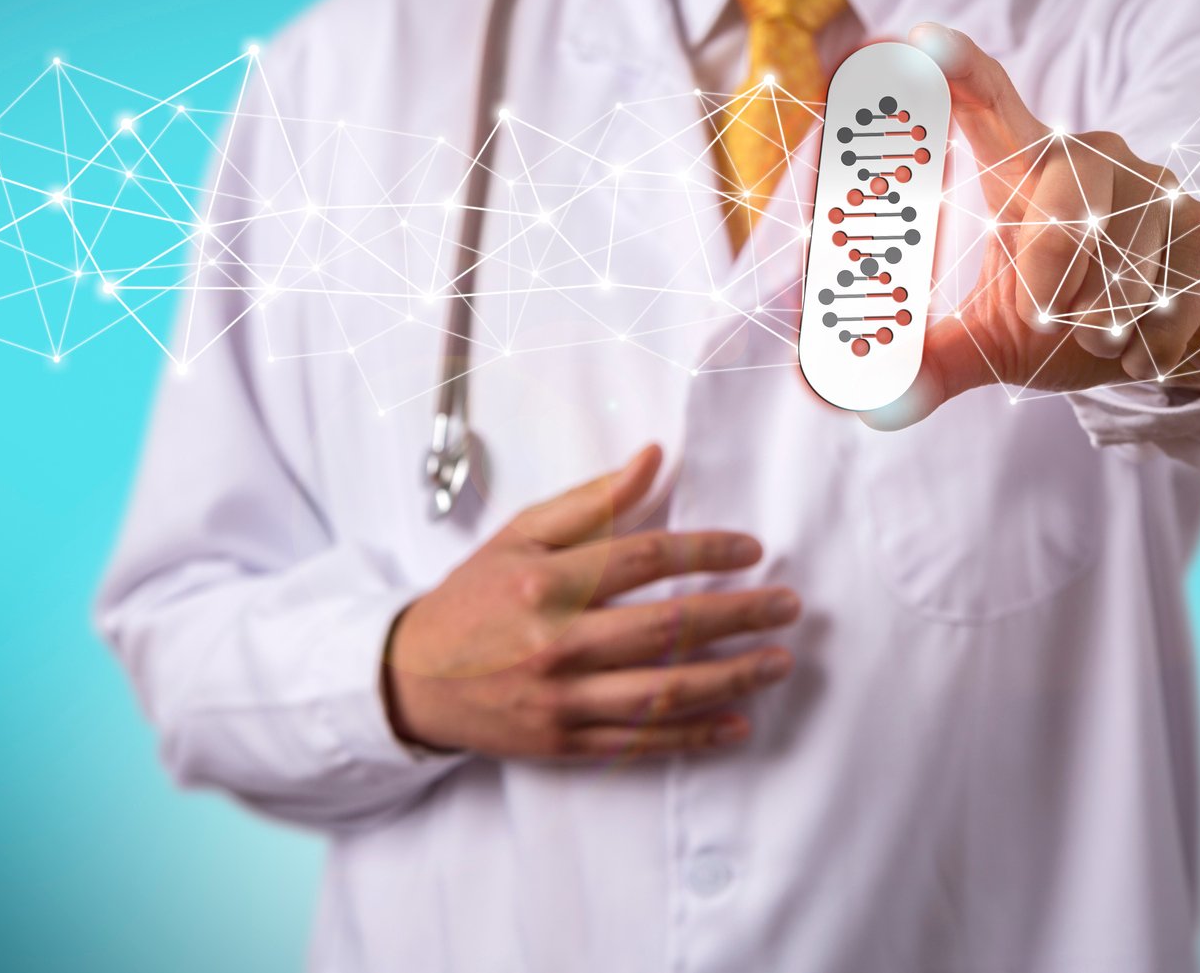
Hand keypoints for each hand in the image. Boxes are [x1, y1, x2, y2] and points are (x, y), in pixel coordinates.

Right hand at [384, 445, 797, 759]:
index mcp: (546, 583)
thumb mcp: (520, 536)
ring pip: (664, 691)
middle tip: (788, 606)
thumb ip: (591, 501)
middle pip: (668, 628)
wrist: (411, 680)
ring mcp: (562, 700)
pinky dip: (695, 736)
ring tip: (778, 662)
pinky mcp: (565, 743)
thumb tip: (652, 456)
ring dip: (732, 677)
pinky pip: (643, 742)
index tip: (751, 550)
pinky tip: (737, 723)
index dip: (706, 550)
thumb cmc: (473, 599)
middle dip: (739, 616)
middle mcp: (556, 643)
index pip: (645, 559)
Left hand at [867, 24, 1199, 428]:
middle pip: (1068, 199)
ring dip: (1106, 325)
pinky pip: (1178, 300)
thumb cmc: (1068, 317)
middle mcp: (1094, 162)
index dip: (960, 69)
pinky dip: (1154, 348)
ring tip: (1101, 334)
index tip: (925, 40)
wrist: (1175, 343)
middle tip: (1045, 317)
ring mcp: (1160, 191)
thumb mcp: (994, 340)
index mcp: (1028, 170)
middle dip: (1054, 274)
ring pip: (1127, 262)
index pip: (994, 104)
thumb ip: (932, 365)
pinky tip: (1148, 346)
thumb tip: (872, 412)